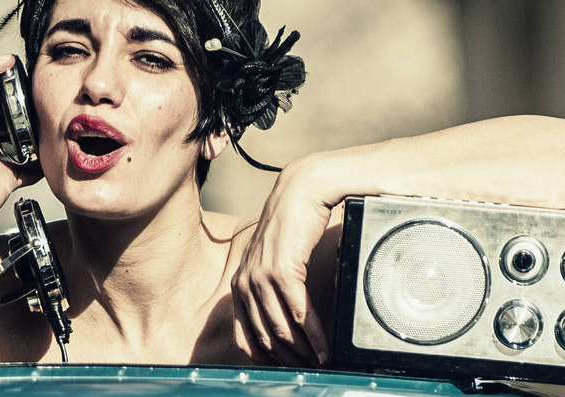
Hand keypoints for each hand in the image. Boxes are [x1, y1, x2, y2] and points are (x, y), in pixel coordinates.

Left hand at [231, 153, 333, 366]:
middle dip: (290, 359)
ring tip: (321, 364)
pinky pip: (298, 313)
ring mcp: (261, 277)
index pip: (248, 334)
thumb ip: (273, 286)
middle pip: (266, 336)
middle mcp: (245, 282)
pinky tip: (325, 347)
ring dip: (304, 352)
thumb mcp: (273, 259)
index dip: (269, 357)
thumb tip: (289, 317)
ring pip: (282, 329)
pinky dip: (314, 336)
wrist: (299, 193)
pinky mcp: (282, 271)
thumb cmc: (290, 226)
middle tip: (311, 370)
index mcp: (240, 283)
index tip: (290, 368)